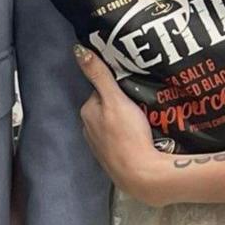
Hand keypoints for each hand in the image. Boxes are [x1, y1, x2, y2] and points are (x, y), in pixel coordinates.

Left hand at [71, 46, 168, 205]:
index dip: (118, 86)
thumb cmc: (128, 134)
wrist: (141, 174)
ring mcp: (99, 146)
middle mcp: (88, 129)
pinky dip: (128, 135)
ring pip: (113, 123)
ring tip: (145, 118)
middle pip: (107, 107)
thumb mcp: (115, 99)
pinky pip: (120, 139)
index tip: (134, 85)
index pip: (101, 90)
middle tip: (142, 100)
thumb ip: (99, 75)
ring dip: (126, 120)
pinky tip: (142, 136)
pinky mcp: (112, 158)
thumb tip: (78, 50)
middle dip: (122, 103)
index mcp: (87, 112)